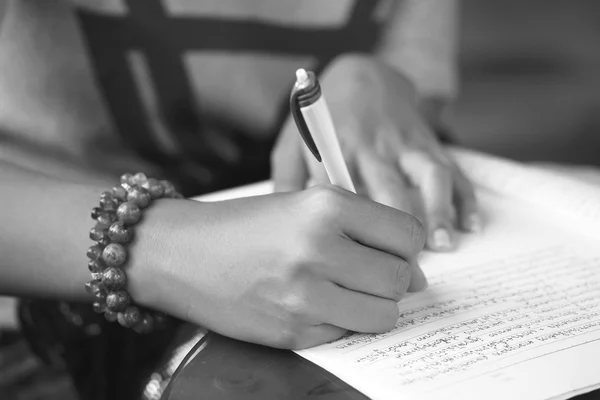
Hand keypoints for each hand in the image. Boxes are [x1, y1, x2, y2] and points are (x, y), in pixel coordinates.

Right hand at [130, 186, 425, 349]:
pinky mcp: (292, 331)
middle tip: (370, 273)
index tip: (393, 250)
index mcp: (327, 206)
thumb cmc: (245, 225)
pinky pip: (347, 333)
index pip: (409, 235)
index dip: (407, 246)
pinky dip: (342, 322)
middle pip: (401, 278)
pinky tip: (318, 304)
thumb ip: (361, 228)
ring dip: (375, 305)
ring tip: (348, 291)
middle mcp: (319, 249)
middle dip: (395, 278)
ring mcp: (305, 296)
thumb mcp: (304, 203)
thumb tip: (415, 272)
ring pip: (384, 314)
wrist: (182, 253)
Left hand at [272, 54, 479, 251]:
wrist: (360, 74)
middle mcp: (373, 146)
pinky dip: (465, 195)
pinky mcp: (427, 140)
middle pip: (389, 187)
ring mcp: (404, 142)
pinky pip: (452, 166)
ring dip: (438, 209)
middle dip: (400, 228)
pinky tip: (471, 224)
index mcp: (335, 149)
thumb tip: (284, 229)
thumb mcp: (291, 143)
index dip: (353, 231)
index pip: (345, 195)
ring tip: (443, 245)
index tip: (358, 265)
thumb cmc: (322, 120)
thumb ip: (287, 183)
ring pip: (428, 173)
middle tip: (405, 268)